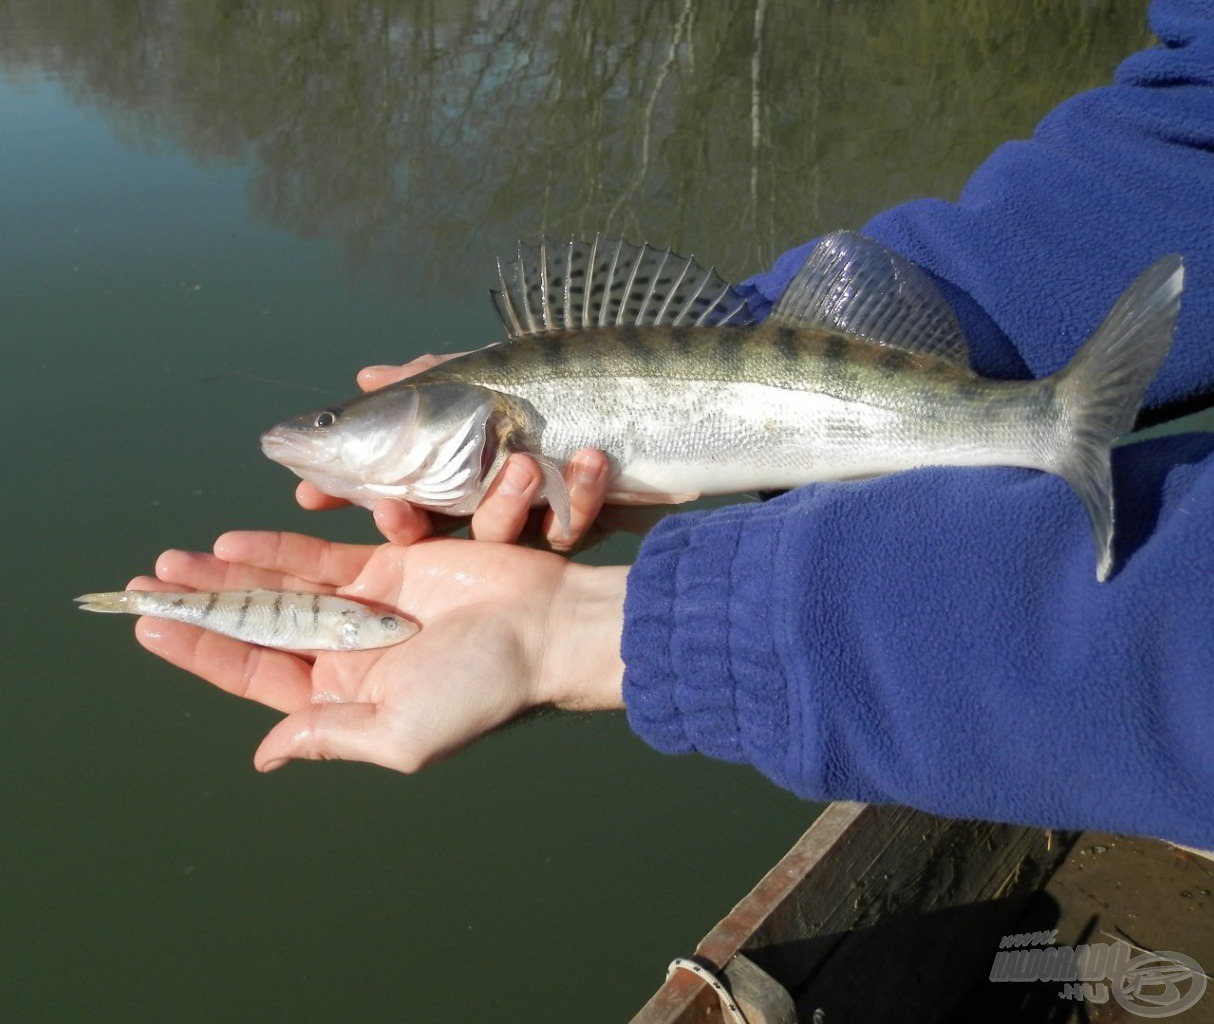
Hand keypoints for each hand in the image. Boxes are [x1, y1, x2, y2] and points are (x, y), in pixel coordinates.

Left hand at [131, 531, 626, 771]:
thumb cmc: (480, 689)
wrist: (546, 629)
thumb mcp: (401, 733)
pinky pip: (321, 558)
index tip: (152, 628)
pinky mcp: (388, 566)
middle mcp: (347, 652)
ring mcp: (365, 606)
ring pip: (280, 589)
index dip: (202, 653)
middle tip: (145, 587)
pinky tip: (231, 545)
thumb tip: (265, 756)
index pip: (256, 675)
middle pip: (258, 628)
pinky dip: (277, 551)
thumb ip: (329, 737)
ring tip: (171, 565)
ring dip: (228, 577)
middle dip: (202, 609)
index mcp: (344, 698)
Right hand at [295, 354, 612, 550]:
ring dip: (507, 499)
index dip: (355, 493)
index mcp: (460, 468)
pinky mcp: (582, 524)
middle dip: (406, 519)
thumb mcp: (489, 372)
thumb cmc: (560, 381)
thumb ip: (430, 378)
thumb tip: (365, 376)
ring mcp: (535, 518)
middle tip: (394, 509)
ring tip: (522, 461)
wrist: (651, 398)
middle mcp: (489, 499)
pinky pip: (572, 525)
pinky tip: (590, 456)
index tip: (311, 492)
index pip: (394, 488)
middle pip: (432, 525)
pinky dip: (582, 492)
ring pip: (501, 531)